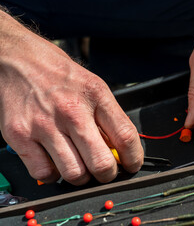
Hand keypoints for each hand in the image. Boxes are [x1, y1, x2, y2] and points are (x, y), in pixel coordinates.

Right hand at [0, 11, 143, 184]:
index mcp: (95, 95)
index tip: (132, 165)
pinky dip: (53, 175)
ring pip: (75, 174)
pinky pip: (43, 173)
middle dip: (108, 175)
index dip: (133, 158)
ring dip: (82, 177)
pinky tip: (55, 162)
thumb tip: (119, 149)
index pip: (125, 137)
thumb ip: (107, 116)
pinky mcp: (20, 135)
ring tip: (80, 167)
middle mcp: (72, 110)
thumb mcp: (93, 86)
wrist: (17, 59)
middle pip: (102, 163)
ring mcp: (45, 124)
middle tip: (105, 171)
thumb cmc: (58, 73)